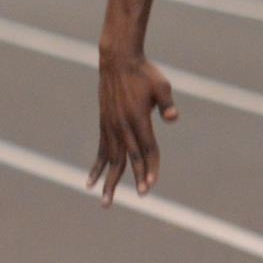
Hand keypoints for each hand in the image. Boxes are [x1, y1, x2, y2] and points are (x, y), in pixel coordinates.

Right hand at [89, 52, 178, 206]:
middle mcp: (122, 126)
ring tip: (106, 202)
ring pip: (111, 160)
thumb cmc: (143, 72)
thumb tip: (172, 118)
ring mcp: (110, 127)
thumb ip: (166, 103)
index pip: (147, 149)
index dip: (150, 168)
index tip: (150, 185)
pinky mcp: (104, 125)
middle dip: (135, 178)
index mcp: (137, 118)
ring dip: (110, 181)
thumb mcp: (161, 85)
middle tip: (139, 196)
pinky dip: (97, 168)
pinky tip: (90, 183)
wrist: (117, 60)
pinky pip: (100, 151)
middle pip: (129, 158)